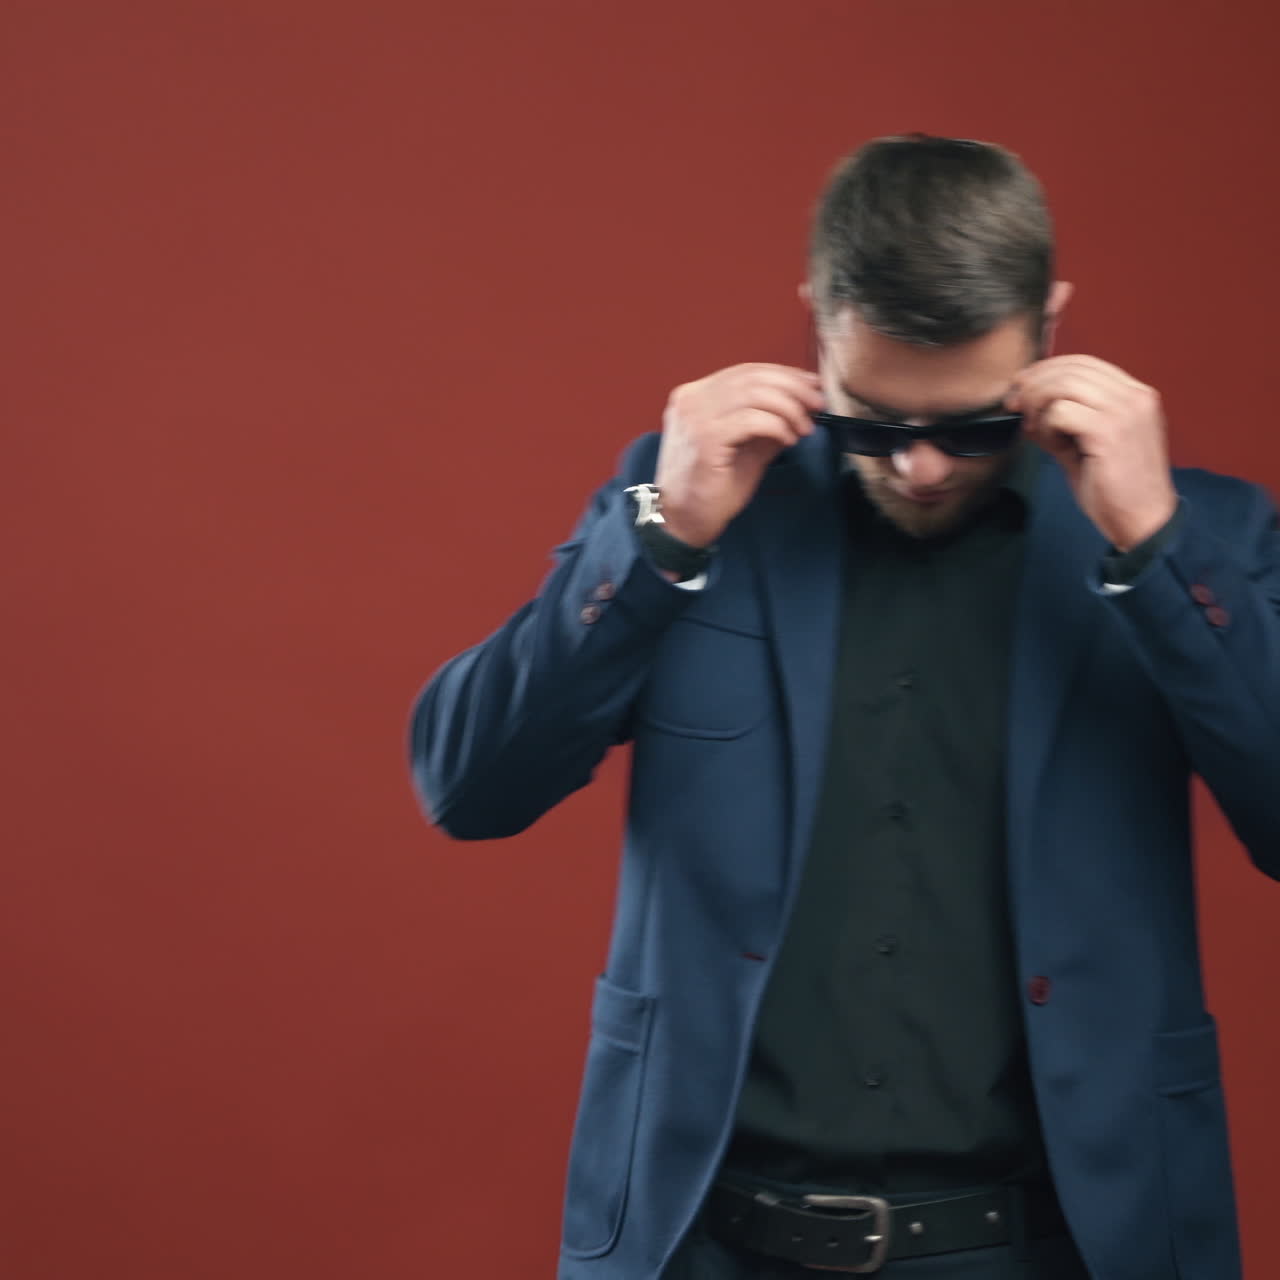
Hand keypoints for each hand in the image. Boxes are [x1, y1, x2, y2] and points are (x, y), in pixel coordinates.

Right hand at [654, 363, 823, 546]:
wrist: (685, 521)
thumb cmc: (713, 486)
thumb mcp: (746, 445)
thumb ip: (768, 420)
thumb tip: (804, 403)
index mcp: (696, 396)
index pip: (746, 372)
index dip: (784, 374)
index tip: (812, 386)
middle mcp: (691, 400)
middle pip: (752, 378)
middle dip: (793, 388)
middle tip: (818, 404)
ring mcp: (695, 418)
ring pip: (754, 394)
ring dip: (789, 408)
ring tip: (804, 427)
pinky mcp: (705, 439)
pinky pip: (751, 421)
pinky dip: (777, 426)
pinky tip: (788, 440)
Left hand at [1006, 355, 1177, 550]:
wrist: (1143, 521)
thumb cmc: (1116, 488)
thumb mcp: (1086, 446)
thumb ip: (1061, 423)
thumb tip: (1026, 408)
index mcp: (1135, 395)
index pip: (1084, 363)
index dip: (1047, 369)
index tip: (1022, 386)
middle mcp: (1135, 397)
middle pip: (1071, 369)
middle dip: (1033, 383)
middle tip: (1013, 404)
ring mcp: (1125, 412)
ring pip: (1064, 385)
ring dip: (1037, 403)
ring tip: (1033, 428)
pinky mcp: (1109, 432)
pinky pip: (1061, 412)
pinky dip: (1047, 425)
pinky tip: (1052, 444)